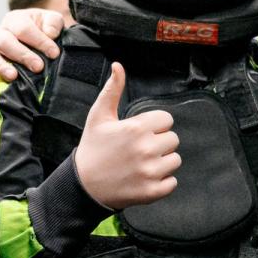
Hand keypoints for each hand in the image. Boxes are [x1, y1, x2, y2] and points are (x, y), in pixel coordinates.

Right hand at [0, 8, 69, 91]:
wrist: (38, 37)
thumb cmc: (44, 28)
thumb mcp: (52, 20)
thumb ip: (53, 23)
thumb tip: (50, 34)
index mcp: (15, 20)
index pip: (24, 29)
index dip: (39, 41)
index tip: (54, 54)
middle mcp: (1, 34)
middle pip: (4, 42)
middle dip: (22, 55)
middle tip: (38, 67)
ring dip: (1, 67)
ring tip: (13, 76)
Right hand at [72, 63, 178, 209]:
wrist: (83, 185)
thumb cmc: (92, 147)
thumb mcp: (99, 116)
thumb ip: (113, 90)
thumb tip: (118, 65)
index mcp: (136, 128)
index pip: (166, 120)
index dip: (154, 126)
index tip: (140, 133)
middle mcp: (146, 149)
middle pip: (173, 139)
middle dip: (159, 143)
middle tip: (139, 150)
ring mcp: (150, 172)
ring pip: (175, 160)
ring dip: (162, 162)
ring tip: (142, 164)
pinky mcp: (152, 191)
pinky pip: (173, 182)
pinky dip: (162, 182)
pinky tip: (144, 178)